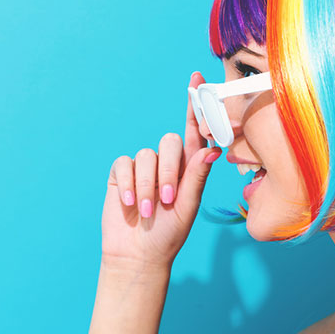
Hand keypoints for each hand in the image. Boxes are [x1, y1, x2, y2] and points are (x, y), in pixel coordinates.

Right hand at [101, 72, 220, 270]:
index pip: (196, 131)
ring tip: (147, 210)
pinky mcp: (121, 173)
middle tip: (167, 199)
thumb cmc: (169, 233)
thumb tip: (212, 148)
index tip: (197, 79)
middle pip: (171, 141)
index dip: (196, 106)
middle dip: (169, 170)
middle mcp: (168, 162)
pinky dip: (128, 183)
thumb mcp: (188, 205)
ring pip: (147, 155)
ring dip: (147, 185)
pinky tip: (129, 203)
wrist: (138, 254)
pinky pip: (125, 164)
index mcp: (190, 167)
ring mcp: (144, 167)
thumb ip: (197, 176)